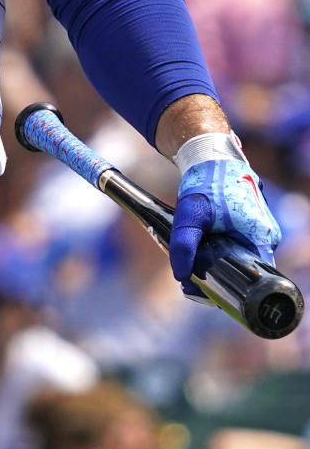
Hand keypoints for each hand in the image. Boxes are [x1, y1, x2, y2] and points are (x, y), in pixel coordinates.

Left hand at [169, 157, 281, 296]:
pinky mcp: (250, 225)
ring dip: (218, 266)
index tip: (208, 293)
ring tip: (192, 270)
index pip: (256, 278)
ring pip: (241, 259)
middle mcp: (267, 235)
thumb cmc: (206, 181)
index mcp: (263, 236)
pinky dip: (220, 253)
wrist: (209, 155)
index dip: (232, 290)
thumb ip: (184, 246)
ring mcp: (260, 230)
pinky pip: (238, 247)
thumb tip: (181, 276)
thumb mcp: (190, 214)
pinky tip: (200, 256)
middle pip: (247, 271)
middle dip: (220, 279)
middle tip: (192, 282)